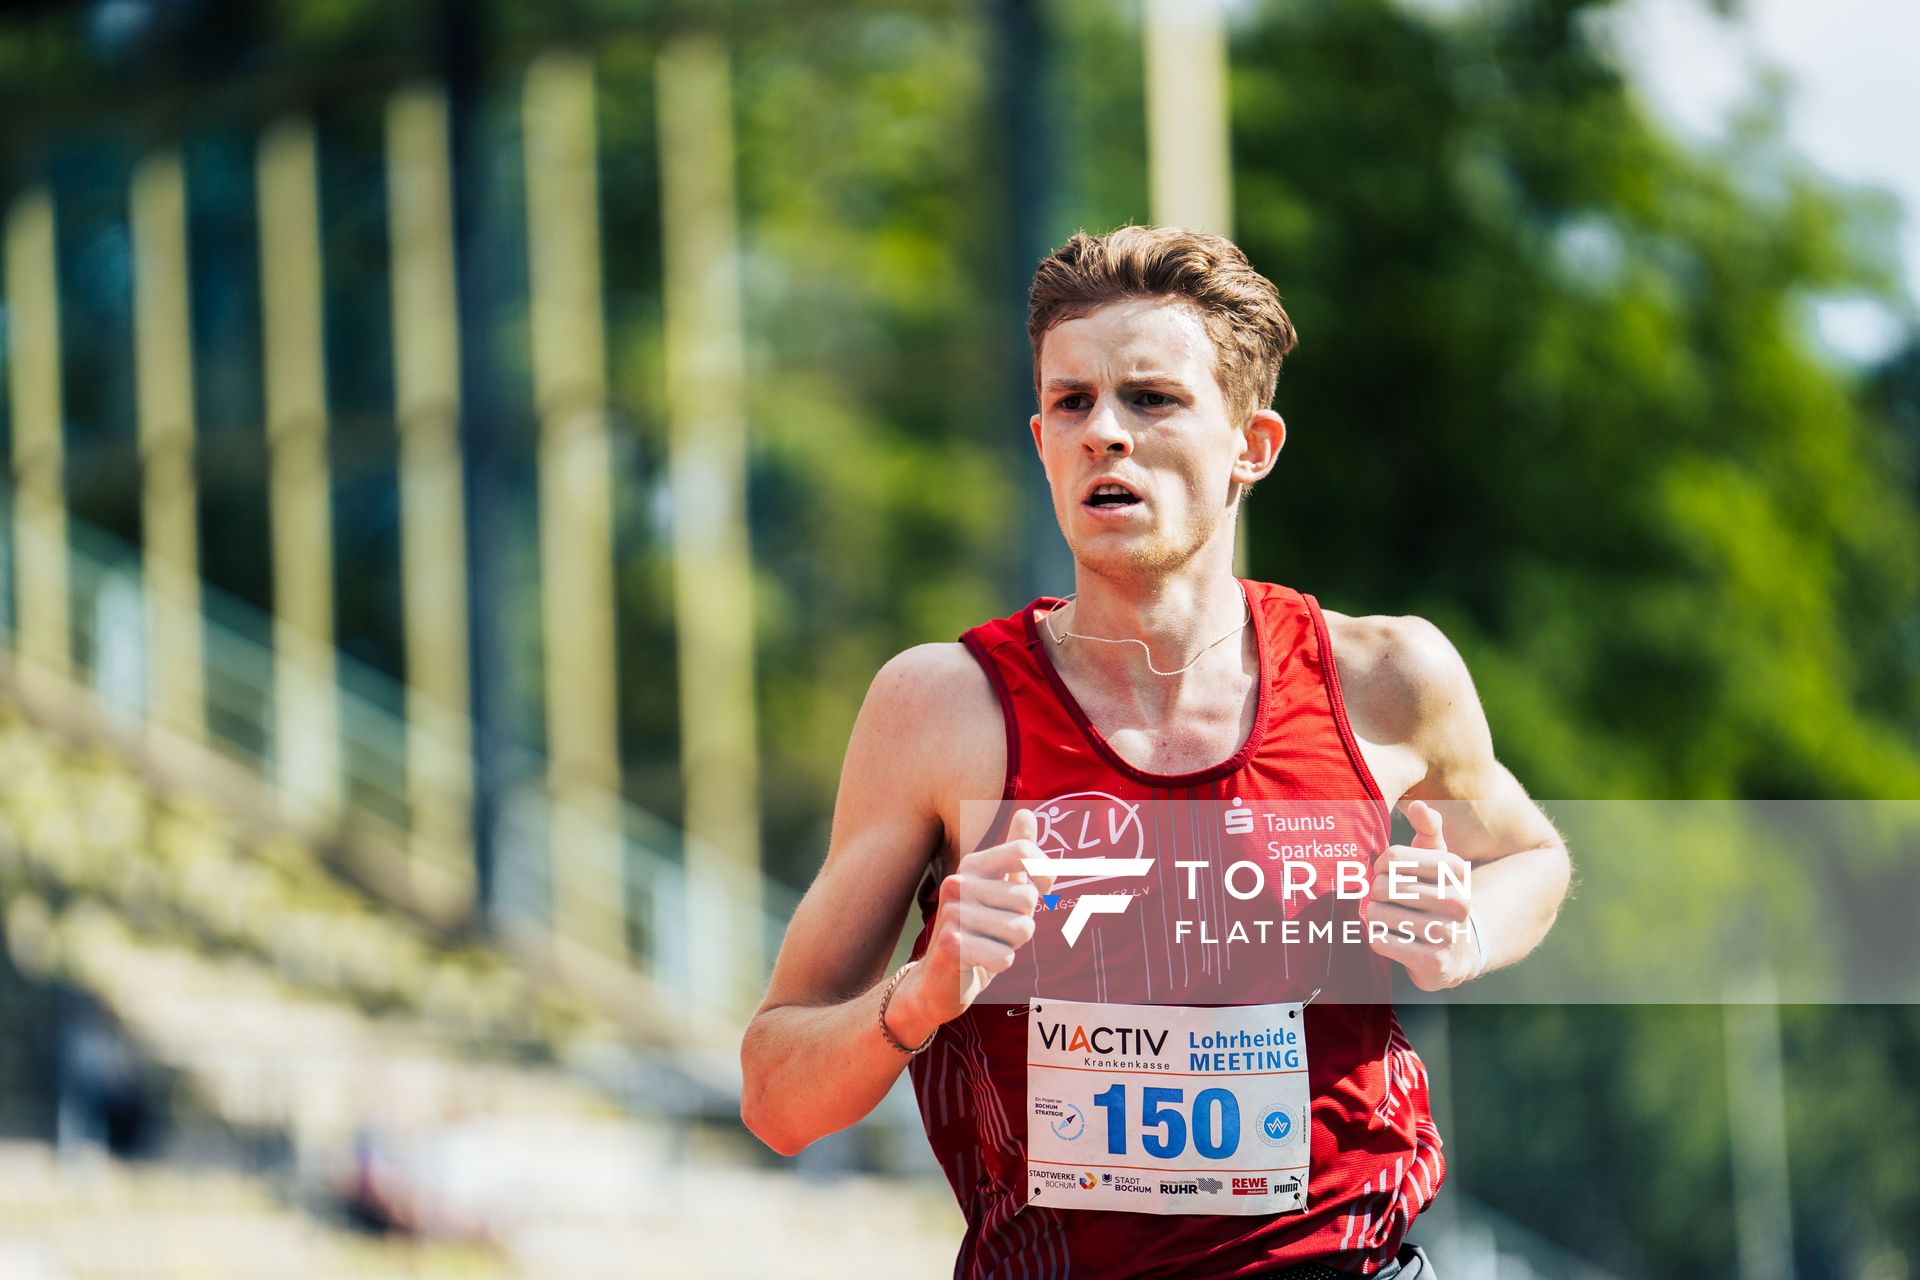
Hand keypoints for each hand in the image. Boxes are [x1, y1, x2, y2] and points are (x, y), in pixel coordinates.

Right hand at [895, 809, 1053, 1031]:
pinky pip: (1005, 957)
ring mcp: (952, 913)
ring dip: (1013, 945)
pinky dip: (1000, 964)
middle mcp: (959, 882)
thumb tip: (1028, 812)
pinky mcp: (950, 945)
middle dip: (1025, 922)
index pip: (1023, 851)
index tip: (1041, 890)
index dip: (1044, 873)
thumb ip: (1016, 853)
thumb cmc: (978, 930)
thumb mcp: (999, 888)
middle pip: (1028, 897)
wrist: (938, 979)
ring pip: (1022, 929)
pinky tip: (979, 963)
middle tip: (1000, 930)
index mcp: (973, 864)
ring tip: (989, 945)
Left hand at [1364, 800, 1479, 990]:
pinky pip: (1380, 941)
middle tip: (1385, 900)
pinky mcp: (1435, 964)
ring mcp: (1448, 935)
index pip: (1393, 857)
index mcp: (1456, 870)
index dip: (1380, 866)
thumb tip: (1418, 805)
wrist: (1460, 950)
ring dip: (1375, 916)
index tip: (1386, 873)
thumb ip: (1429, 829)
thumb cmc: (1437, 895)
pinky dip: (1378, 938)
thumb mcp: (1439, 860)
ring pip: (1378, 914)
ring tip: (1389, 918)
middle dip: (1376, 893)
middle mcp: (1458, 902)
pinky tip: (1394, 938)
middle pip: (1384, 886)